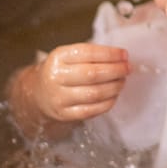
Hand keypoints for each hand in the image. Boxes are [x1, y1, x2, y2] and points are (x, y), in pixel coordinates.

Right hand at [8, 43, 129, 134]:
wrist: (39, 93)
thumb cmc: (62, 71)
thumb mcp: (68, 57)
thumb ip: (91, 55)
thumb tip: (121, 58)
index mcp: (58, 57)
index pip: (88, 53)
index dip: (110, 54)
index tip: (124, 54)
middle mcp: (56, 76)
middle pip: (92, 74)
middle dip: (116, 71)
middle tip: (127, 69)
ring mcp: (59, 97)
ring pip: (94, 93)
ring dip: (114, 87)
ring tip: (122, 81)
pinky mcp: (64, 114)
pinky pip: (91, 110)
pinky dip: (107, 103)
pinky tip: (114, 96)